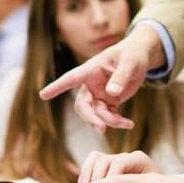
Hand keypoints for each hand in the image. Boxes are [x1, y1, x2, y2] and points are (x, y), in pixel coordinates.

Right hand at [39, 25, 164, 132]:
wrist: (140, 58)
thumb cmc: (132, 54)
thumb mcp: (129, 63)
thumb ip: (121, 76)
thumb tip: (111, 92)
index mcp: (91, 69)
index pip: (71, 78)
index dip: (57, 87)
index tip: (43, 95)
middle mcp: (91, 84)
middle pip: (82, 104)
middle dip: (90, 117)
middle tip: (101, 128)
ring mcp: (99, 94)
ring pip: (96, 114)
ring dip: (109, 121)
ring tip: (127, 124)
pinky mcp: (108, 101)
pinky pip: (108, 116)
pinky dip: (117, 122)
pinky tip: (129, 124)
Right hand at [78, 150, 157, 182]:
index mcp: (140, 160)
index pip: (119, 163)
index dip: (110, 178)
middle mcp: (126, 156)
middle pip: (105, 160)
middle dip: (98, 179)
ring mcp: (115, 159)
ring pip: (96, 158)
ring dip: (88, 175)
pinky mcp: (106, 165)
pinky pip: (91, 161)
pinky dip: (85, 173)